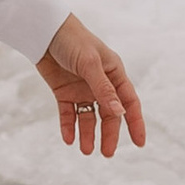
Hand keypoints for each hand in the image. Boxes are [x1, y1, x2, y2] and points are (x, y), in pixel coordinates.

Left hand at [37, 18, 145, 159]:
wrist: (45, 31)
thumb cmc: (73, 41)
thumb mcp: (90, 64)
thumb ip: (103, 89)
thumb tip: (119, 113)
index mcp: (114, 74)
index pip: (129, 102)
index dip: (135, 123)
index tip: (140, 143)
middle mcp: (100, 83)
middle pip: (109, 114)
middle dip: (109, 134)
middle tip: (107, 154)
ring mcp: (82, 89)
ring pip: (89, 117)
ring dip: (88, 134)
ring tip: (86, 151)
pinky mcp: (64, 91)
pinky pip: (69, 113)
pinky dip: (69, 126)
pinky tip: (69, 139)